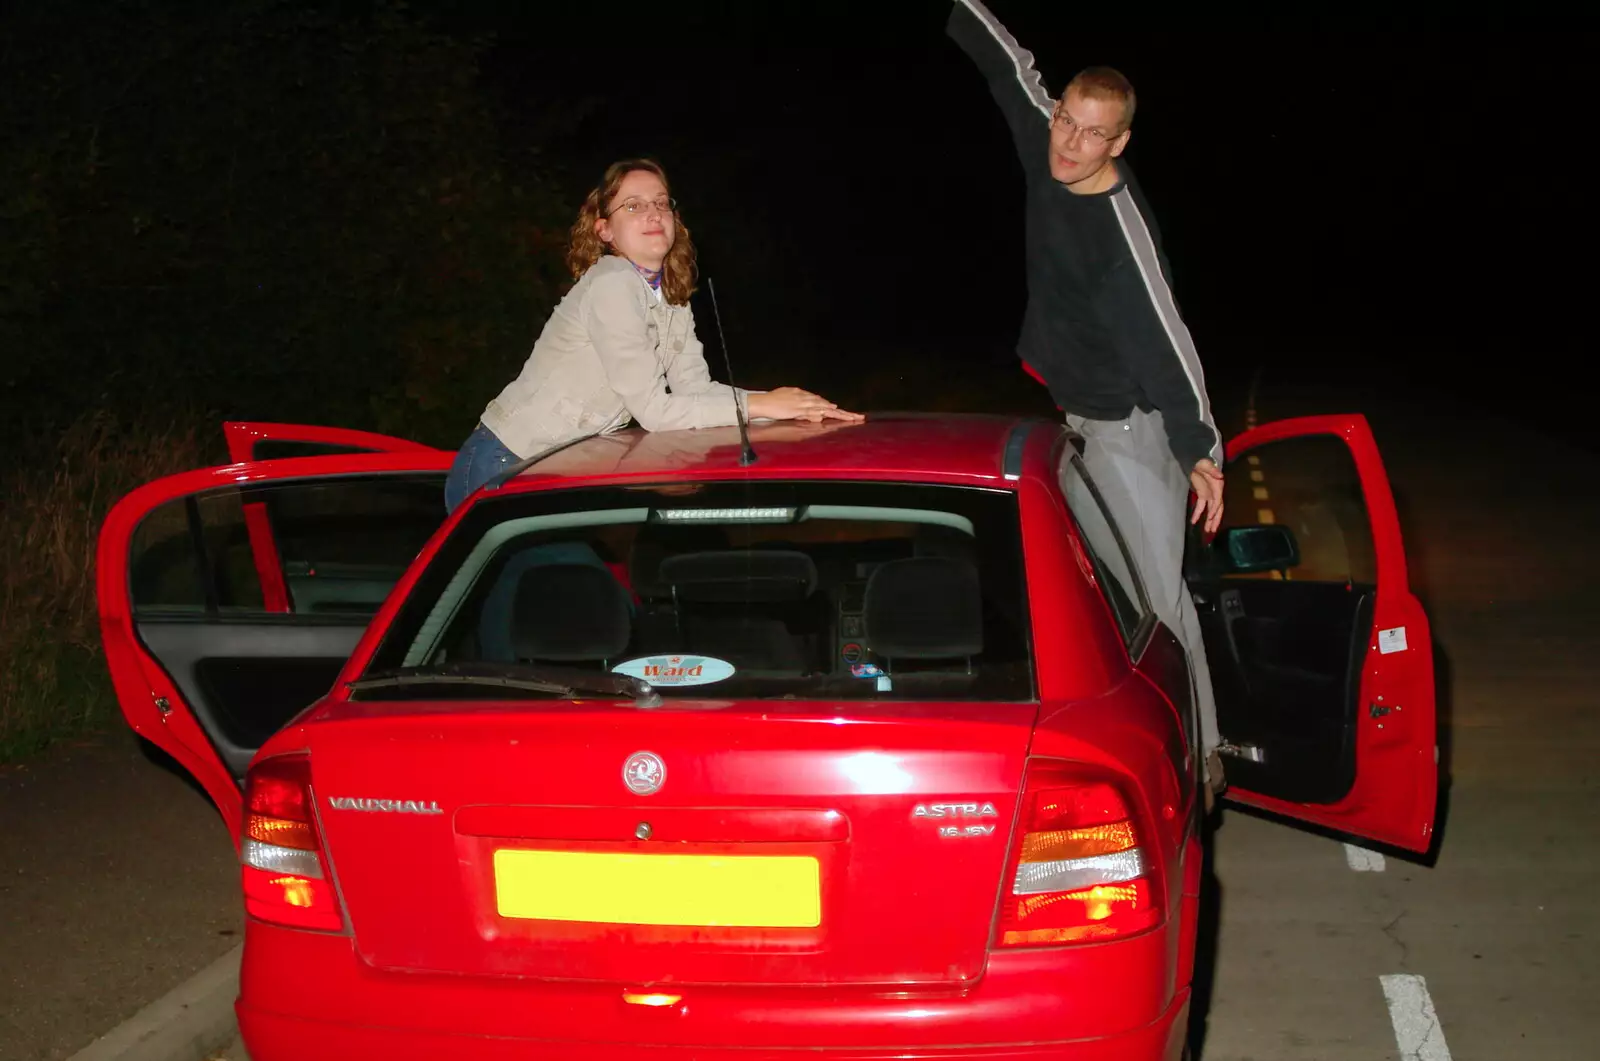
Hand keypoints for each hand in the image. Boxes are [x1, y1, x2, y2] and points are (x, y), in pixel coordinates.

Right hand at [747, 387, 865, 423]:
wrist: (761, 402)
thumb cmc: (773, 402)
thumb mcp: (790, 403)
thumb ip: (802, 410)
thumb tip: (814, 416)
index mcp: (805, 396)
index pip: (823, 404)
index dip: (835, 409)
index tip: (846, 414)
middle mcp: (806, 399)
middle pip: (828, 406)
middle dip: (843, 412)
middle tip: (858, 417)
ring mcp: (803, 403)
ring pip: (824, 408)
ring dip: (838, 413)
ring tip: (851, 417)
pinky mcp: (797, 409)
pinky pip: (812, 412)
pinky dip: (822, 413)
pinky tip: (830, 413)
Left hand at [1189, 458, 1223, 533]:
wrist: (1196, 460)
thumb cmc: (1202, 462)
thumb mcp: (1206, 464)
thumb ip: (1212, 470)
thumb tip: (1220, 476)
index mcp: (1218, 486)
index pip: (1218, 500)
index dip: (1215, 509)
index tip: (1210, 517)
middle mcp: (1216, 492)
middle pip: (1217, 508)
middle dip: (1215, 519)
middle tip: (1212, 530)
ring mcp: (1209, 494)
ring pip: (1211, 510)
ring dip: (1209, 520)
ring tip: (1208, 530)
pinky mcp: (1203, 495)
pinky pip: (1201, 506)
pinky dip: (1198, 514)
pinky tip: (1194, 521)